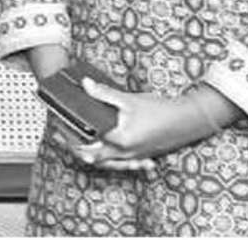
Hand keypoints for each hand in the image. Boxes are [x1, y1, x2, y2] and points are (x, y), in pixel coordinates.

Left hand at [55, 80, 218, 170]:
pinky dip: (107, 159)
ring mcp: (134, 157)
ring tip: (75, 144)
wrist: (190, 121)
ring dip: (89, 154)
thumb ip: (104, 94)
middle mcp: (124, 153)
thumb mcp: (130, 100)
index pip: (85, 142)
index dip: (68, 134)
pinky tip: (104, 153)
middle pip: (91, 156)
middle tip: (60, 134)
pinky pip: (119, 163)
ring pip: (105, 163)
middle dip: (73, 146)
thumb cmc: (162, 110)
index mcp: (118, 140)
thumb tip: (85, 84)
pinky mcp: (141, 156)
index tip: (57, 124)